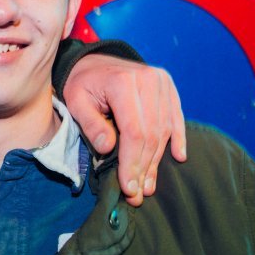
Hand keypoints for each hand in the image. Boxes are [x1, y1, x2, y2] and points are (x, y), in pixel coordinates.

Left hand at [63, 54, 186, 206]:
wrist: (93, 60)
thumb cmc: (81, 84)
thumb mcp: (75, 101)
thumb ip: (90, 124)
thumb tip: (107, 148)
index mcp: (124, 82)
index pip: (134, 132)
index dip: (131, 163)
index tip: (128, 187)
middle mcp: (148, 80)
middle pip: (151, 134)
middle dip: (143, 167)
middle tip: (137, 193)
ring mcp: (162, 82)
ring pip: (164, 129)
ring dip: (157, 160)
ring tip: (148, 185)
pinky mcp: (168, 86)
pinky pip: (176, 117)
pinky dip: (178, 138)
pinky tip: (179, 157)